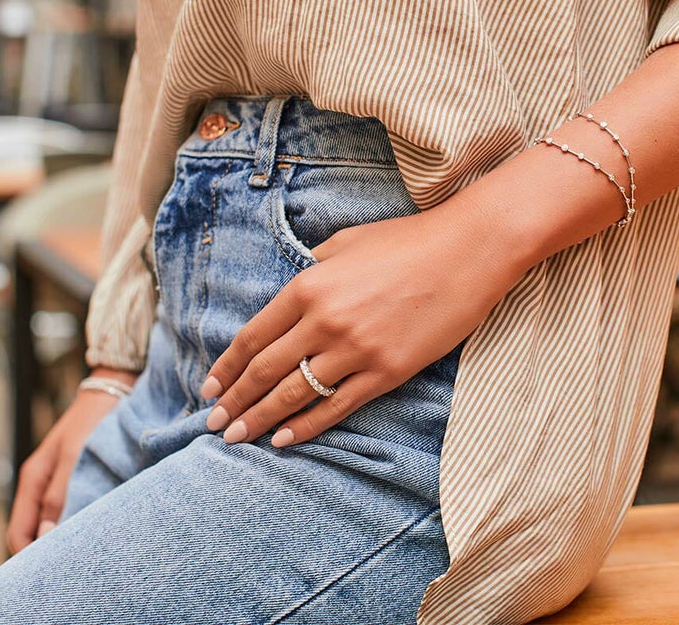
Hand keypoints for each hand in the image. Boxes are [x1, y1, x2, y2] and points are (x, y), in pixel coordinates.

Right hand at [6, 366, 137, 553]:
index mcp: (33, 479)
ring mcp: (60, 480)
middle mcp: (43, 484)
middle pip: (36, 530)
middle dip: (50, 547)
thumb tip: (45, 535)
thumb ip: (59, 494)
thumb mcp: (75, 455)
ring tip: (91, 542)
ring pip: (57, 520)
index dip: (30, 555)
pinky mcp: (80, 476)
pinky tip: (101, 522)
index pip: (18, 533)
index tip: (52, 566)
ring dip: (69, 532)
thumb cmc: (93, 419)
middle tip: (76, 558)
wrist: (114, 391)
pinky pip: (74, 506)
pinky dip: (83, 517)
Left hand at [200, 194, 522, 447]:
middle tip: (214, 423)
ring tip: (236, 438)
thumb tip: (295, 288)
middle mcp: (325, 320)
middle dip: (235, 402)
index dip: (227, 366)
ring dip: (260, 420)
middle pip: (266, 371)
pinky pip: (336, 407)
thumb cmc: (408, 240)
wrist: (468, 252)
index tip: (210, 387)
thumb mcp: (348, 240)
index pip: (254, 336)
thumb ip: (314, 267)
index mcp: (310, 285)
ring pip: (294, 395)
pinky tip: (284, 440)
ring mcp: (356, 349)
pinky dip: (306, 427)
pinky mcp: (387, 371)